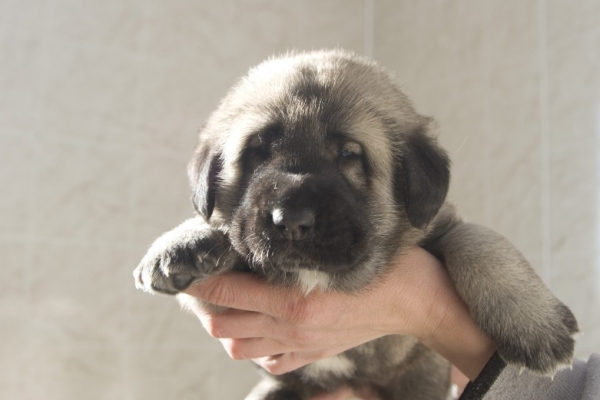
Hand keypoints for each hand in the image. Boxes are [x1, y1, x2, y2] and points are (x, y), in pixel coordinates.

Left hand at [182, 247, 494, 379]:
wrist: (417, 300)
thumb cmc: (382, 266)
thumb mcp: (336, 251)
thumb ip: (295, 252)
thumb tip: (256, 243)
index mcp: (295, 300)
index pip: (227, 291)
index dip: (200, 280)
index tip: (187, 268)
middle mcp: (292, 328)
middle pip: (223, 325)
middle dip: (205, 304)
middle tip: (203, 282)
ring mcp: (301, 346)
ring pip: (239, 348)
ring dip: (226, 326)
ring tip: (225, 302)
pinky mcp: (313, 354)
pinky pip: (269, 361)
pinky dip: (255, 346)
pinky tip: (259, 326)